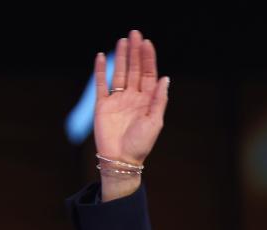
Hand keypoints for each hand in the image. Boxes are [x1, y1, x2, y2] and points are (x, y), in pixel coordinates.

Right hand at [93, 29, 168, 197]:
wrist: (121, 159)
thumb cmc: (141, 144)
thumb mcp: (155, 122)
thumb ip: (159, 100)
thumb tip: (165, 78)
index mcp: (147, 101)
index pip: (149, 75)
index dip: (148, 59)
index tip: (147, 43)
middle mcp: (133, 98)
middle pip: (134, 70)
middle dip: (135, 52)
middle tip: (135, 34)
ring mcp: (118, 100)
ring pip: (120, 73)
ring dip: (121, 57)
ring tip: (123, 40)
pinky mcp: (102, 104)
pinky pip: (101, 84)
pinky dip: (101, 70)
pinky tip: (102, 56)